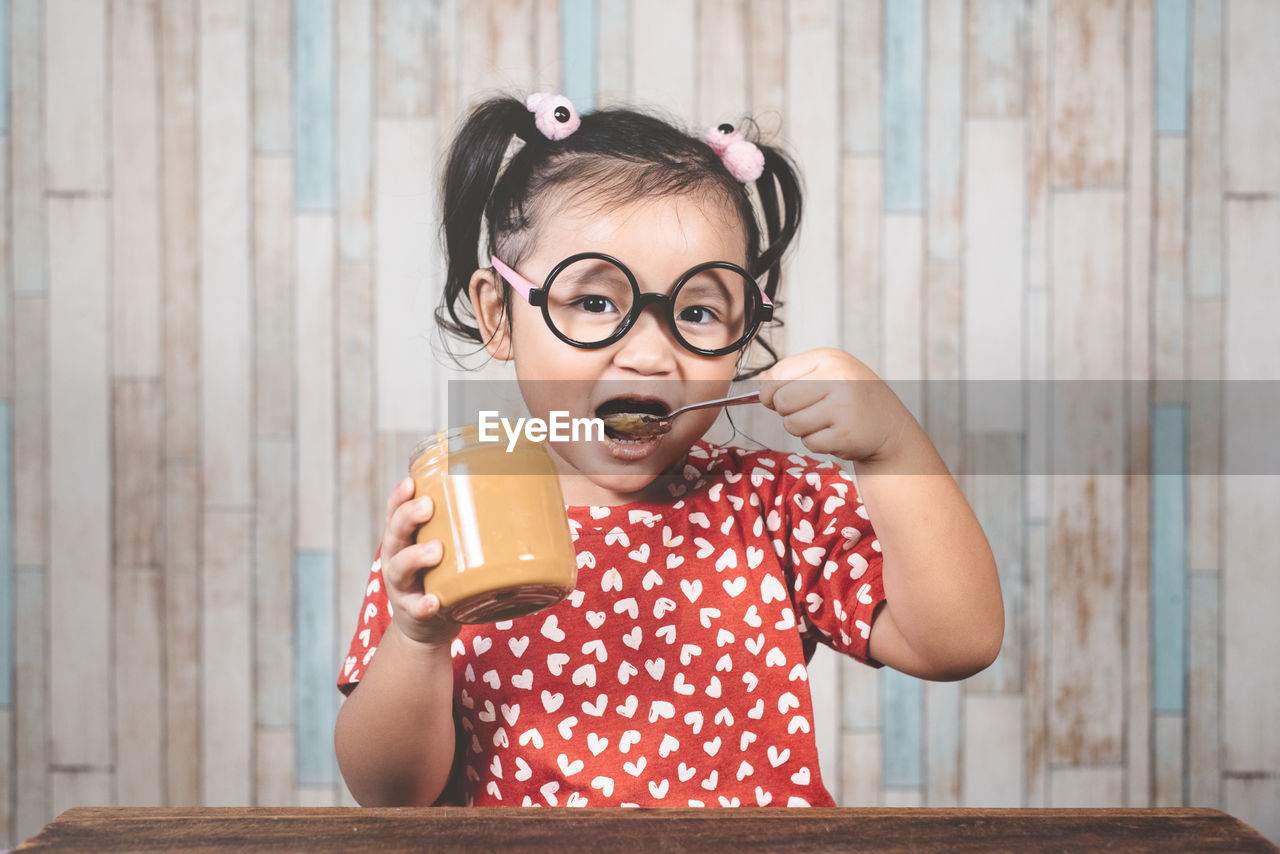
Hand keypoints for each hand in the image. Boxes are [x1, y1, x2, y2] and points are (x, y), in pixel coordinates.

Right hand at [380, 477, 462, 646]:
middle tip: (427, 507)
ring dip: (416, 557)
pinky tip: (433, 601)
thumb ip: (460, 526)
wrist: (425, 626)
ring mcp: (403, 587)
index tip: (411, 482)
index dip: (399, 497)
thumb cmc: (440, 575)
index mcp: (405, 539)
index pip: (395, 512)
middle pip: (394, 534)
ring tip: (435, 550)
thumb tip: (512, 494)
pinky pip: (416, 608)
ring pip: (400, 568)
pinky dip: (424, 605)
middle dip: (407, 517)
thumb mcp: (443, 548)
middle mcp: (397, 559)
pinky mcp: (414, 612)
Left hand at [757, 347, 910, 462]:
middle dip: (788, 412)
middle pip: (781, 400)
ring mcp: (843, 406)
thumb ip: (792, 375)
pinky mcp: (845, 434)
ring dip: (802, 429)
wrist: (890, 428)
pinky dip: (817, 443)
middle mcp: (838, 377)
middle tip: (811, 412)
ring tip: (825, 422)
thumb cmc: (852, 399)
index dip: (770, 392)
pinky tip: (835, 434)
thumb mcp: (827, 375)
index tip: (779, 398)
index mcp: (829, 358)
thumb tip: (760, 381)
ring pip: (791, 424)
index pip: (778, 374)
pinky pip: (809, 443)